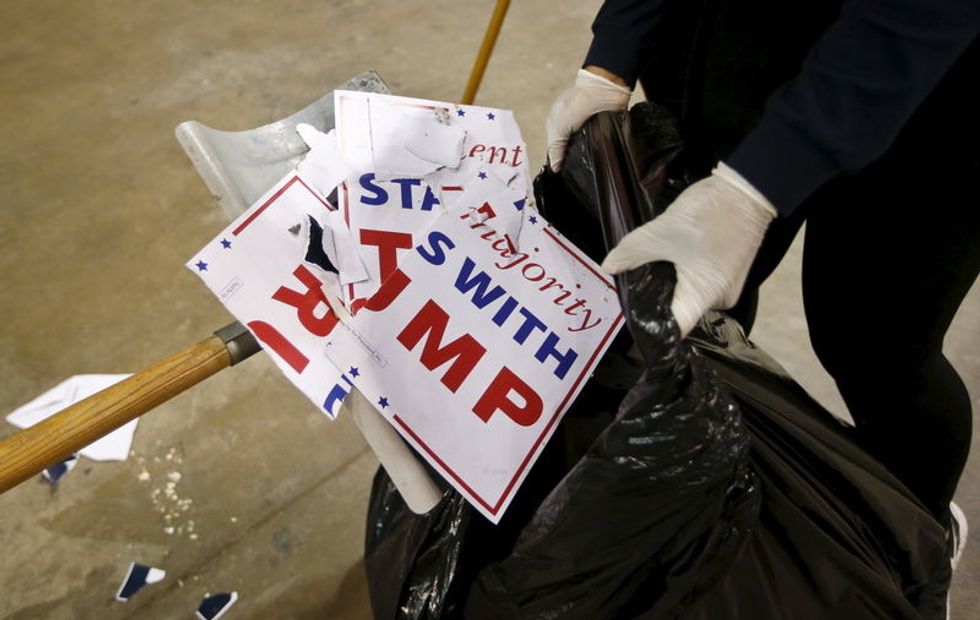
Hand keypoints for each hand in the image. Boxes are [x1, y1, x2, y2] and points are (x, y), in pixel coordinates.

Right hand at [546, 67, 631, 171]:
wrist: (602, 89)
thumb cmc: (576, 103)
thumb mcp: (558, 127)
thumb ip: (555, 148)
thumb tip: (555, 168)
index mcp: (560, 127)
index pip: (558, 150)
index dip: (561, 161)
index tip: (565, 173)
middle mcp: (575, 130)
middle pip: (574, 152)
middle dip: (576, 161)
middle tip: (580, 172)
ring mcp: (591, 131)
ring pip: (589, 151)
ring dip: (591, 157)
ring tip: (592, 165)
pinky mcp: (605, 131)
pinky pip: (603, 146)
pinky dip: (603, 151)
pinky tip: (602, 157)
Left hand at [601, 163, 776, 335]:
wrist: (748, 188)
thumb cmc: (707, 215)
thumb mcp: (660, 233)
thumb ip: (631, 252)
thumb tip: (608, 267)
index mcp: (703, 298)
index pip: (673, 329)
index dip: (650, 326)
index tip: (630, 315)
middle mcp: (719, 301)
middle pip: (680, 311)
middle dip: (656, 298)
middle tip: (633, 283)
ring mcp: (727, 287)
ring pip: (689, 294)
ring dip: (670, 282)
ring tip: (651, 267)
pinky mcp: (729, 273)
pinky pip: (700, 281)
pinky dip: (684, 273)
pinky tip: (673, 258)